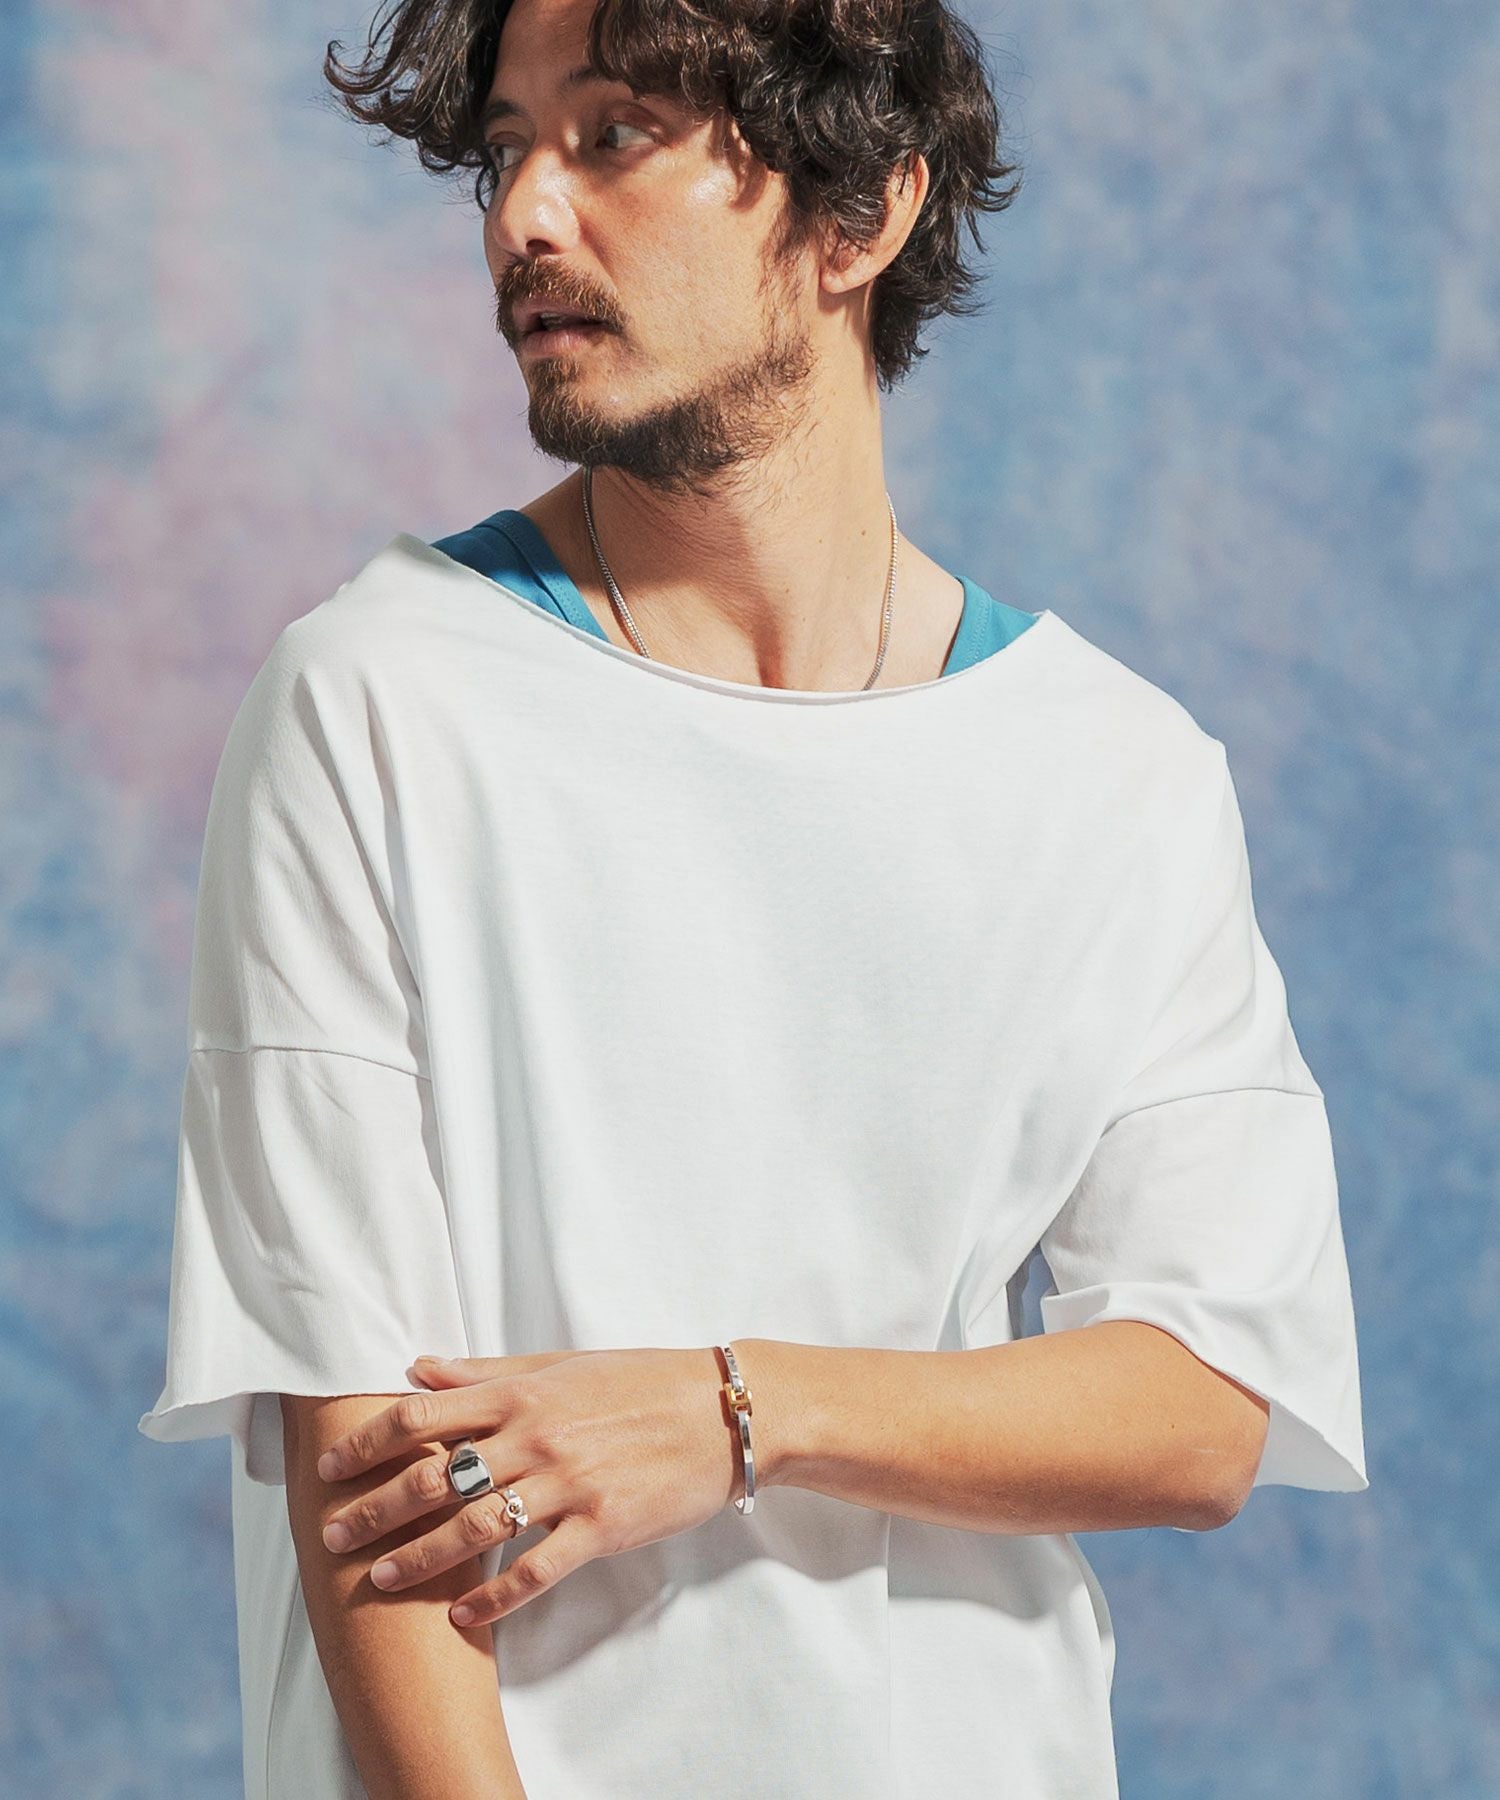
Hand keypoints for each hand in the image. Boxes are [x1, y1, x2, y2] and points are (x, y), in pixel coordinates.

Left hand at [315, 1346, 738, 1626]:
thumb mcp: (559, 1364)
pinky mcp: (600, 1527)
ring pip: (474, 1528)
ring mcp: (569, 1484)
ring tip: (381, 1577)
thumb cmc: (638, 1382)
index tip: (329, 1466)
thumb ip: (485, 1371)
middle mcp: (536, 1436)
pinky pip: (534, 1570)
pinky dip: (493, 1598)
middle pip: (434, 1476)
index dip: (367, 1441)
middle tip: (333, 1536)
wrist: (721, 1412)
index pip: (422, 1415)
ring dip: (420, 1558)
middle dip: (375, 1508)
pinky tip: (461, 1617)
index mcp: (522, 1392)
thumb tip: (416, 1368)